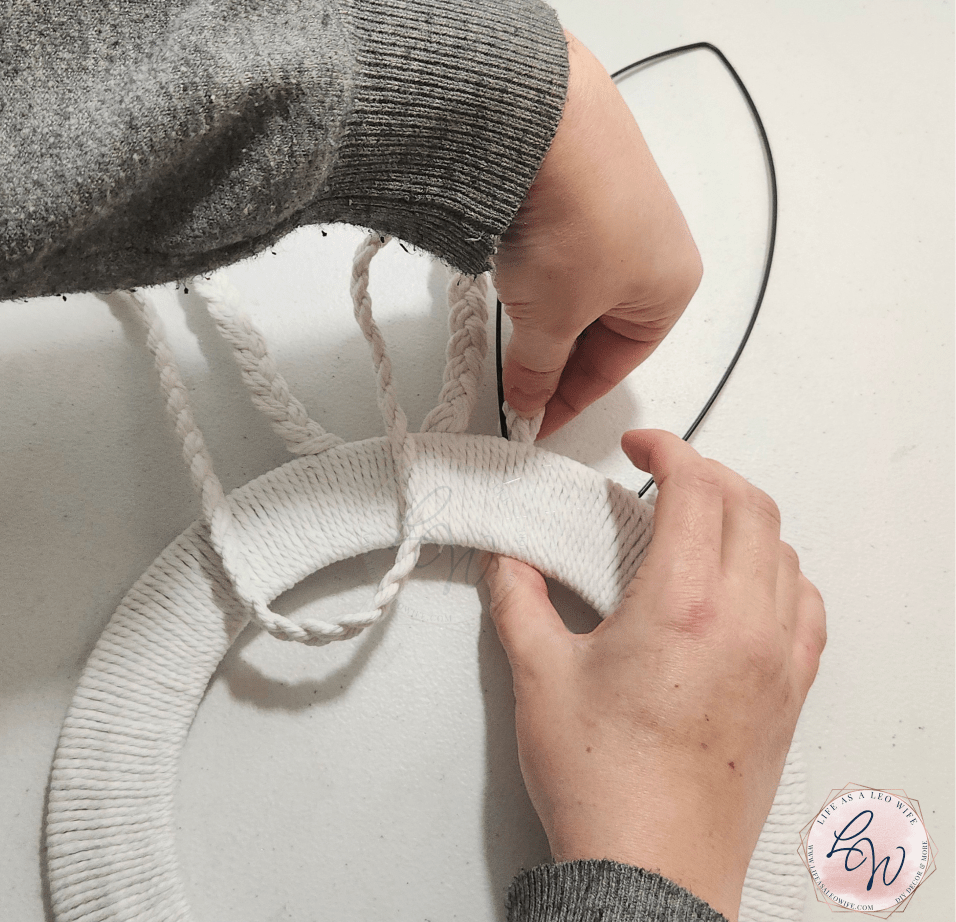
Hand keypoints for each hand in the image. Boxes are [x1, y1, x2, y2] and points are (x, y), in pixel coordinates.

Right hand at [484, 430, 825, 920]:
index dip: (669, 448)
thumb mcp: (539, 675)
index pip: (697, 488)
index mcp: (681, 605)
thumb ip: (517, 599)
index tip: (642, 445)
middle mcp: (744, 622)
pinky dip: (780, 574)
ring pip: (783, 551)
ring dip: (743, 520)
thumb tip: (507, 560)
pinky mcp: (790, 692)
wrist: (650, 867)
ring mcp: (777, 657)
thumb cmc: (602, 780)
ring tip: (699, 527)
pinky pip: (807, 607)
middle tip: (663, 477)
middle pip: (749, 506)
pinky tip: (748, 586)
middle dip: (705, 474)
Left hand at [494, 32, 701, 438]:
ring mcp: (622, 205)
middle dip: (553, 351)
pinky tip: (513, 257)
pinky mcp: (585, 176)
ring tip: (511, 303)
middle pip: (598, 325)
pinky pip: (561, 241)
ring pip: (576, 283)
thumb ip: (539, 370)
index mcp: (672, 289)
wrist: (546, 122)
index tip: (530, 420)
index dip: (568, 400)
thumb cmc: (573, 226)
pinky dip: (535, 263)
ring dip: (541, 305)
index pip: (615, 366)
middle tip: (512, 372)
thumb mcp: (553, 320)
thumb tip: (529, 404)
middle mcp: (657, 246)